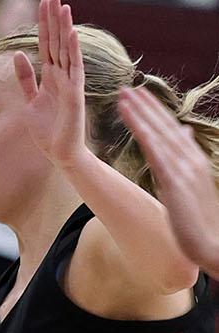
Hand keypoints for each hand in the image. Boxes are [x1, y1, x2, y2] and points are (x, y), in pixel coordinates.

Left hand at [14, 0, 86, 168]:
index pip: (46, 45)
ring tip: (62, 6)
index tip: (42, 2)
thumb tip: (18, 54)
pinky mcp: (75, 94)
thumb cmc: (46, 131)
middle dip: (53, 19)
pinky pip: (74, 69)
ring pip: (66, 50)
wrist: (59, 154)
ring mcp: (70, 83)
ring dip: (64, 28)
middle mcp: (61, 76)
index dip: (43, 24)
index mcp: (49, 77)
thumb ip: (25, 79)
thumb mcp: (28, 101)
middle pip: (56, 42)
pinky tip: (71, 34)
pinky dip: (72, 51)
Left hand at [118, 85, 218, 276]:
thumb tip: (184, 137)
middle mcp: (190, 160)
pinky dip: (143, 132)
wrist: (213, 245)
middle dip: (145, 106)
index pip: (171, 132)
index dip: (155, 113)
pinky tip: (131, 119)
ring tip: (123, 96)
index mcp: (193, 162)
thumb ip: (186, 165)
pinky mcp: (175, 181)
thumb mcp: (192, 190)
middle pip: (164, 126)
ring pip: (158, 133)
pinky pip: (155, 150)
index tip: (140, 98)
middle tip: (126, 88)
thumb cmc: (200, 223)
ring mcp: (184, 168)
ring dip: (140, 113)